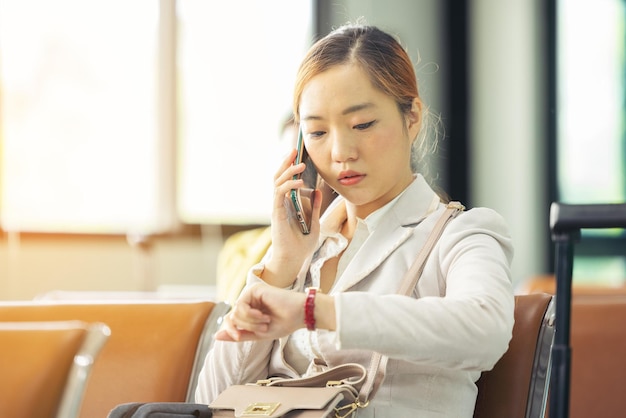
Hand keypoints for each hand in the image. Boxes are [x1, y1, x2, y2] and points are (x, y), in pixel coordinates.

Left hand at [215, 283, 304, 341]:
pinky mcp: (253, 289)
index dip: (230, 331)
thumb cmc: (283, 323)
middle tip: (262, 329)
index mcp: (249, 312)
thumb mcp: (258, 334)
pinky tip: (263, 315)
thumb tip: (215, 336)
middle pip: (231, 317)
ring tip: (266, 321)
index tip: (239, 337)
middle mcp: (248, 302)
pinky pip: (241, 305)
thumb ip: (239, 335)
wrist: (299, 314)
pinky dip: (250, 314)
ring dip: (250, 322)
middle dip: (244, 327)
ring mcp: (250, 295)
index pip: (230, 321)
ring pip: (236, 312)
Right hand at [262, 150, 321, 286]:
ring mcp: (277, 207)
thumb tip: (316, 191)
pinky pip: (279, 195)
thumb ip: (313, 206)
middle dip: (286, 162)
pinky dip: (288, 186)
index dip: (291, 167)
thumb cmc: (301, 244)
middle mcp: (280, 203)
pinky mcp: (277, 214)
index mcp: (288, 203)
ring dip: (288, 171)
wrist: (294, 260)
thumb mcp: (313, 221)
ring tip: (300, 164)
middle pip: (279, 177)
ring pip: (277, 183)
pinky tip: (299, 182)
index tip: (299, 155)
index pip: (286, 180)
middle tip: (295, 150)